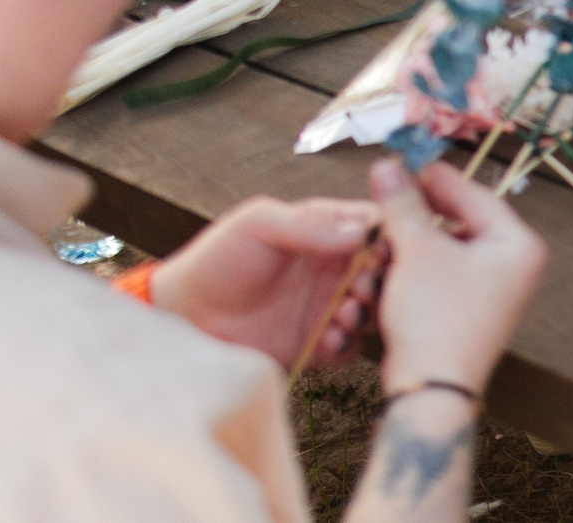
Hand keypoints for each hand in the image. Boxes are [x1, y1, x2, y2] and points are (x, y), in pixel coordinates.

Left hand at [151, 194, 381, 368]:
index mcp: (326, 231)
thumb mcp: (259, 224)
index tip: (382, 252)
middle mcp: (333, 268)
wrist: (184, 315)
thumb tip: (361, 231)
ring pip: (372, 311)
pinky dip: (346, 345)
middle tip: (362, 288)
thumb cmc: (217, 260)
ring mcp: (326, 307)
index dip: (389, 238)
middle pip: (384, 272)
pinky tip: (327, 340)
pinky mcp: (315, 343)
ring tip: (344, 315)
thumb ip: (309, 224)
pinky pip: (348, 347)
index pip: (376, 227)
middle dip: (381, 281)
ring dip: (367, 313)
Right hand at [368, 158, 547, 396]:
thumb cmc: (435, 317)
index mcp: (519, 246)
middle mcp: (515, 268)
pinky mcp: (469, 315)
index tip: (405, 165)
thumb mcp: (417, 250)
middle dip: (417, 218)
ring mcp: (494, 294)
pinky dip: (412, 272)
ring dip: (409, 247)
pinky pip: (440, 279)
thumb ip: (403, 204)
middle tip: (386, 201)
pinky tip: (384, 271)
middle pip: (459, 224)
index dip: (437, 180)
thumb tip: (387, 164)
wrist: (430, 392)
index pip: (476, 196)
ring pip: (444, 253)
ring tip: (380, 241)